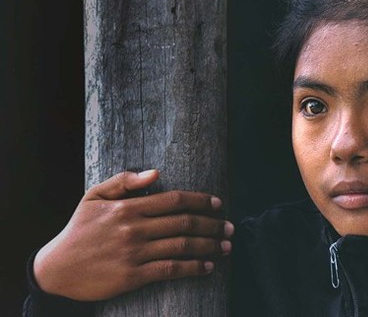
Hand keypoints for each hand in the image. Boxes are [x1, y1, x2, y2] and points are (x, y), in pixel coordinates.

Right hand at [33, 170, 233, 300]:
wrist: (55, 269)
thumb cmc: (78, 230)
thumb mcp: (93, 197)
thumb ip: (124, 181)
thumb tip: (155, 173)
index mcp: (127, 208)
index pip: (174, 200)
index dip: (201, 201)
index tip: (218, 204)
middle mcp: (134, 229)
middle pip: (184, 223)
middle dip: (212, 224)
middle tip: (229, 227)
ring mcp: (134, 253)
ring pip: (182, 246)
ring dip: (209, 245)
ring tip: (226, 245)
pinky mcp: (133, 276)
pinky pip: (170, 270)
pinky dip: (193, 267)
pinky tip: (207, 266)